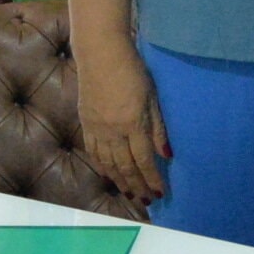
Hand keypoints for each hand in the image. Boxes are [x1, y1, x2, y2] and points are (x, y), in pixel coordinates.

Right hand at [77, 44, 170, 203]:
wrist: (100, 53)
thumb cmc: (133, 70)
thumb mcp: (153, 96)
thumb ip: (158, 128)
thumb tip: (167, 155)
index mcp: (133, 123)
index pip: (145, 160)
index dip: (152, 179)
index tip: (160, 193)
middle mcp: (113, 131)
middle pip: (126, 166)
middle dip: (137, 186)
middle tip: (146, 200)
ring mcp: (97, 128)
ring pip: (108, 163)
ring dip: (120, 181)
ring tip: (129, 193)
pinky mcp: (85, 122)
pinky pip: (93, 151)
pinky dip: (101, 166)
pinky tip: (108, 175)